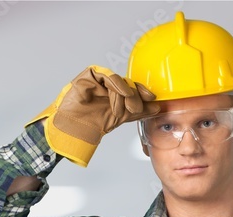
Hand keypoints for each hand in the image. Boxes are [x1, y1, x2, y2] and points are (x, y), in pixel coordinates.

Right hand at [28, 66, 159, 166]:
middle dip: (135, 97)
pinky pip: (109, 76)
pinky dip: (117, 85)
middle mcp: (109, 84)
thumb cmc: (92, 122)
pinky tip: (121, 94)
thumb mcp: (120, 117)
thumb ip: (138, 112)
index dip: (144, 92)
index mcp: (116, 92)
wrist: (74, 127)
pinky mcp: (90, 74)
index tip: (153, 99)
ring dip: (125, 95)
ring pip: (120, 81)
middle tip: (134, 109)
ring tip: (121, 110)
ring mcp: (99, 78)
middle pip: (129, 83)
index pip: (133, 88)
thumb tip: (157, 109)